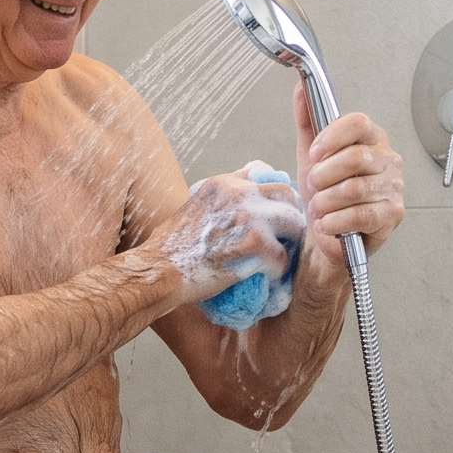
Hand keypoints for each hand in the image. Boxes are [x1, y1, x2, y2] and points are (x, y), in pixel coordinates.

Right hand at [153, 166, 305, 303]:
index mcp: (224, 183)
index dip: (272, 198)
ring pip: (294, 223)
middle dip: (289, 216)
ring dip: (289, 242)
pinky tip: (265, 277)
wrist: (158, 270)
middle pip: (287, 194)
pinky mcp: (254, 244)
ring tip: (277, 258)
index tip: (271, 216)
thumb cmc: (171, 248)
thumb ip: (221, 200)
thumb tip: (243, 199)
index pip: (265, 175)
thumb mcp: (194, 207)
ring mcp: (248, 217)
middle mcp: (238, 193)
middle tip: (283, 239)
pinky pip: (283, 257)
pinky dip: (277, 271)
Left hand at [294, 81, 404, 269]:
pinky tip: (328, 223)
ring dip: (325, 202)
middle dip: (323, 176)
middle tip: (314, 187)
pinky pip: (359, 214)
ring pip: (353, 188)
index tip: (314, 155)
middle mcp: (388, 160)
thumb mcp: (312, 157)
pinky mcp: (393, 213)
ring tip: (319, 208)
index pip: (357, 123)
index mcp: (372, 139)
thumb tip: (300, 90)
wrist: (333, 235)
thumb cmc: (328, 193)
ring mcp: (394, 187)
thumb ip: (307, 123)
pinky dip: (335, 221)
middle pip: (353, 157)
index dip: (331, 137)